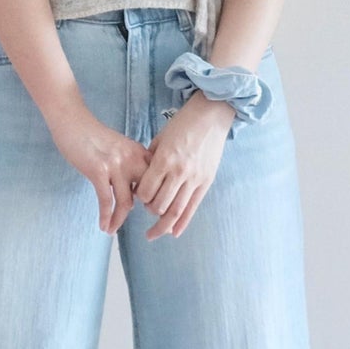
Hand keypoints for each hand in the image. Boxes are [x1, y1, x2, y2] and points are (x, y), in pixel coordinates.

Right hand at [46, 103, 152, 232]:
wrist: (72, 122)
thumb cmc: (93, 136)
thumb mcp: (120, 148)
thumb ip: (130, 167)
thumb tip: (134, 195)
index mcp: (139, 153)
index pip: (158, 180)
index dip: (158, 199)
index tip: (154, 213)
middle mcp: (132, 159)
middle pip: (149, 193)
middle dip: (148, 212)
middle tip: (143, 226)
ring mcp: (116, 165)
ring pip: (126, 202)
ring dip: (119, 220)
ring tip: (112, 230)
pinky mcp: (98, 171)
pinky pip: (106, 200)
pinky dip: (106, 217)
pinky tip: (103, 226)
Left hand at [134, 95, 235, 238]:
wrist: (211, 115)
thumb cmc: (182, 124)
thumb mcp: (160, 139)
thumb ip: (151, 161)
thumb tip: (142, 181)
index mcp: (164, 160)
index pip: (145, 191)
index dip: (139, 197)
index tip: (138, 195)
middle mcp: (179, 172)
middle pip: (159, 205)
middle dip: (149, 210)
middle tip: (147, 207)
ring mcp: (195, 178)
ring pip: (175, 211)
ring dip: (162, 226)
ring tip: (153, 233)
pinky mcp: (206, 181)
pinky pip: (192, 208)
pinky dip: (182, 223)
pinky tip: (173, 233)